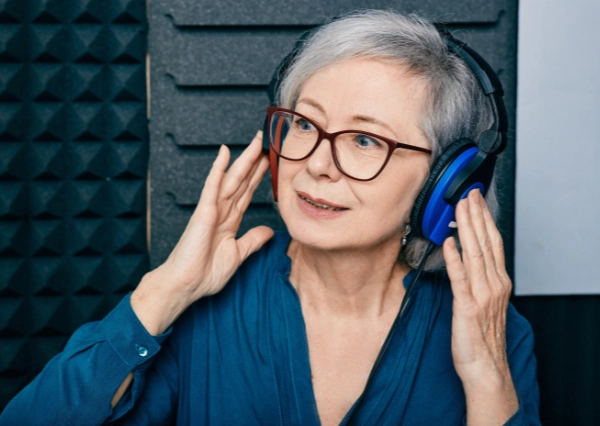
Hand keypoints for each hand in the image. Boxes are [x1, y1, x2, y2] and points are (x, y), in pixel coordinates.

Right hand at [131, 131, 273, 334]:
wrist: (186, 285)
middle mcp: (222, 211)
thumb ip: (252, 240)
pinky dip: (218, 169)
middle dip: (255, 162)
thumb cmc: (205, 273)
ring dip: (244, 159)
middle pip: (242, 181)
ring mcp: (212, 209)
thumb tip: (269, 230)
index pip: (247, 193)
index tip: (270, 162)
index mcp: (229, 221)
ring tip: (256, 142)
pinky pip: (213, 186)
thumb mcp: (238, 255)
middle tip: (266, 141)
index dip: (258, 176)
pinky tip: (224, 152)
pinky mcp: (203, 212)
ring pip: (232, 179)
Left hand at [443, 189, 518, 423]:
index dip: (484, 219)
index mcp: (497, 282)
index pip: (492, 242)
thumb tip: (463, 258)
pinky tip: (449, 241)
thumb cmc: (481, 337)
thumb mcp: (483, 302)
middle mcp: (493, 284)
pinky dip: (455, 257)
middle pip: (486, 242)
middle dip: (476, 215)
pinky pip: (459, 277)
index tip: (476, 200)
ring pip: (475, 253)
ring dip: (467, 228)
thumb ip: (476, 279)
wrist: (486, 368)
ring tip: (459, 207)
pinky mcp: (466, 306)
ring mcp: (481, 294)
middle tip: (468, 193)